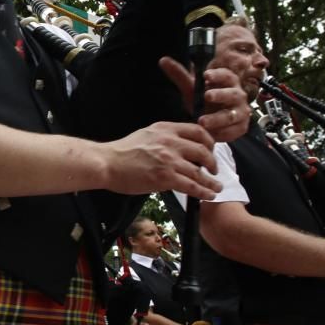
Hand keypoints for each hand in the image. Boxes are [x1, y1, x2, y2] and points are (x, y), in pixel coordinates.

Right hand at [102, 122, 220, 199]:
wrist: (107, 163)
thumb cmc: (122, 152)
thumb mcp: (146, 135)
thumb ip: (164, 138)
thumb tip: (179, 148)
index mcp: (166, 129)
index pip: (197, 131)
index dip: (208, 142)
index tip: (210, 151)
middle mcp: (170, 141)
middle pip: (202, 150)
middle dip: (212, 162)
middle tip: (213, 170)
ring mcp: (169, 159)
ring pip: (200, 170)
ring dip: (211, 181)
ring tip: (217, 188)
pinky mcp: (165, 177)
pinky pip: (192, 185)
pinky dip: (203, 191)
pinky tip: (208, 195)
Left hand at [160, 58, 249, 141]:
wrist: (213, 120)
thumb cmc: (203, 100)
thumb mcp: (191, 87)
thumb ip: (179, 75)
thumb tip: (163, 60)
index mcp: (227, 82)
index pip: (226, 75)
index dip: (217, 74)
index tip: (205, 75)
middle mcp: (237, 95)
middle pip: (232, 94)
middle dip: (220, 94)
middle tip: (207, 96)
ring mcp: (240, 112)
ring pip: (232, 115)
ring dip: (217, 118)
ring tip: (202, 121)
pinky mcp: (240, 127)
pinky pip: (233, 130)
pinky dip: (222, 133)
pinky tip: (211, 134)